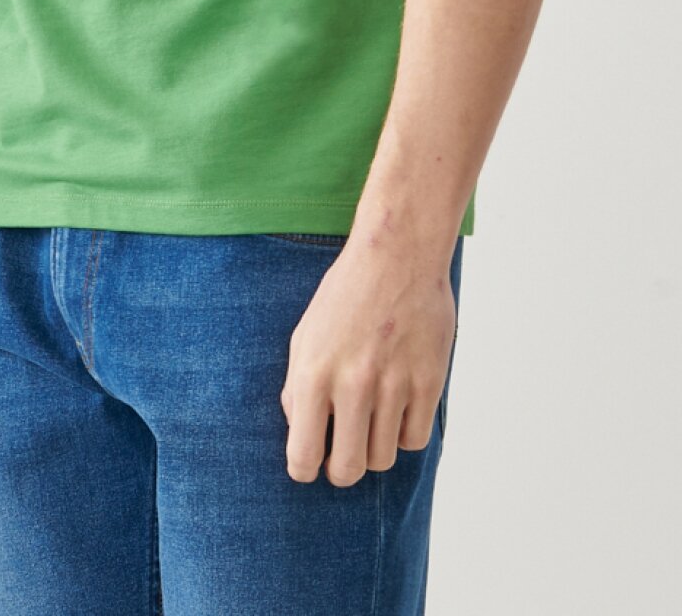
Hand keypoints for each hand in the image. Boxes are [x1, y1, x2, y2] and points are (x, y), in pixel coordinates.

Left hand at [279, 237, 456, 484]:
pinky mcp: (429, 382)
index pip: (304, 456)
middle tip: (341, 454)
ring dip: (373, 449)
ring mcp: (394, 385)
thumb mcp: (305, 335)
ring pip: (383, 458)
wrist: (396, 256)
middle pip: (348, 470)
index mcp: (314, 373)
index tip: (310, 465)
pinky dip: (404, 433)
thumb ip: (297, 388)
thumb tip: (301, 435)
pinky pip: (415, 439)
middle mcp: (353, 384)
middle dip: (341, 470)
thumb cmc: (345, 296)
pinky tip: (396, 408)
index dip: (305, 470)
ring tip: (369, 421)